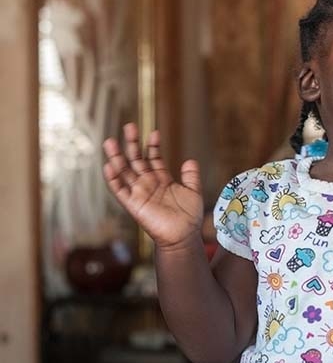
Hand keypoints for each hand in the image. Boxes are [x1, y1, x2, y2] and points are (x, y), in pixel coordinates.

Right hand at [103, 123, 203, 249]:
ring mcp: (139, 193)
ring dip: (116, 157)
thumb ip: (191, 176)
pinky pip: (120, 190)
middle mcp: (148, 184)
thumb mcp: (194, 192)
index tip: (154, 132)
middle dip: (132, 144)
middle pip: (136, 160)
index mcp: (161, 179)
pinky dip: (113, 179)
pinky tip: (109, 165)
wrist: (184, 236)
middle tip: (129, 126)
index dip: (153, 145)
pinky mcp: (133, 204)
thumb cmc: (189, 217)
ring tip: (110, 142)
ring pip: (124, 172)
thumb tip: (190, 160)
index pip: (153, 157)